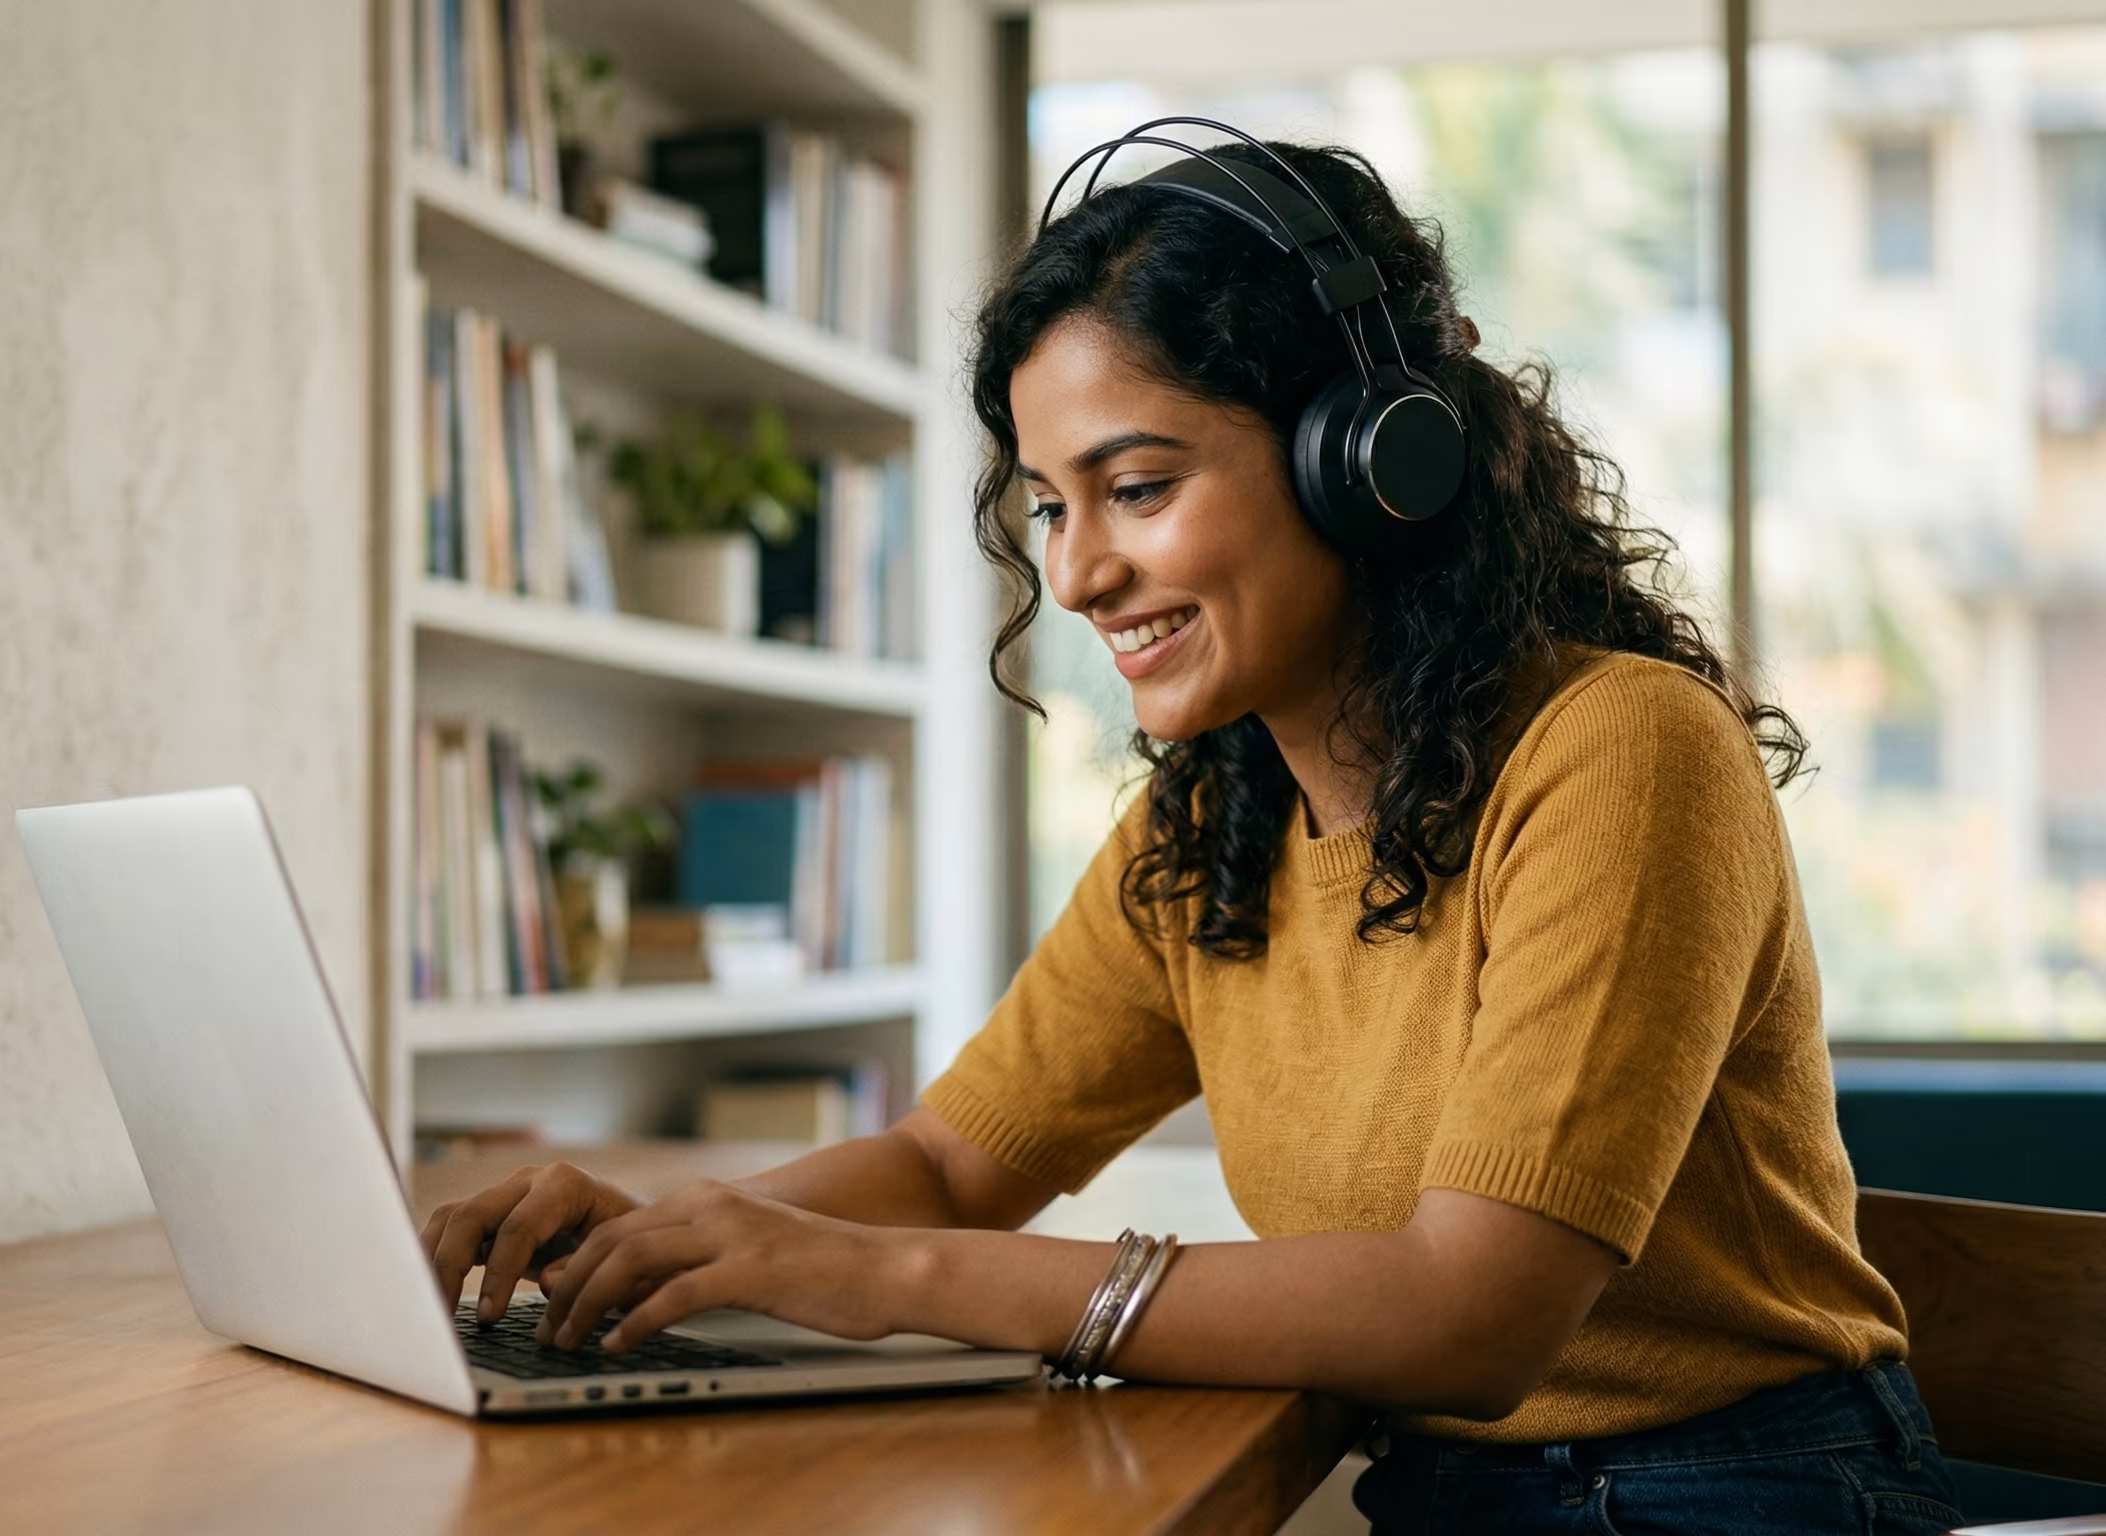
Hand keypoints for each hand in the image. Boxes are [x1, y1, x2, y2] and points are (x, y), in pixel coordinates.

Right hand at [419, 1162, 644, 1321]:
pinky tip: (429, 1293)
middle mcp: (529, 1181)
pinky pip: (451, 1229)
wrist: (636, 1230)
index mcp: (565, 1184)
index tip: (490, 1317)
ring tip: (427, 1310)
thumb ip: (586, 1268)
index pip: (518, 1227)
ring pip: (452, 1218)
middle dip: (451, 1268)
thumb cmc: (634, 1244)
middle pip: (472, 1215)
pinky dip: (433, 1258)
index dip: (499, 1275)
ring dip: (432, 1262)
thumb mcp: (624, 1257)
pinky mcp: (494, 1215)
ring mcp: (507, 1194)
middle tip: (446, 1319)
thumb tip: (544, 1282)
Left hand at [536, 1179, 907, 1351]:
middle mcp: (713, 1206)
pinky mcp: (750, 1270)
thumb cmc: (825, 1268)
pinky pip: (674, 1295)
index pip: (620, 1224)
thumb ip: (703, 1255)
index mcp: (710, 1198)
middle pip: (613, 1238)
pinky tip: (619, 1345)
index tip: (553, 1299)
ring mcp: (732, 1234)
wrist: (888, 1268)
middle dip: (570, 1285)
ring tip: (572, 1340)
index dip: (576, 1262)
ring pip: (631, 1260)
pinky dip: (636, 1322)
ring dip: (589, 1305)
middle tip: (550, 1326)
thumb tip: (645, 1287)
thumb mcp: (753, 1248)